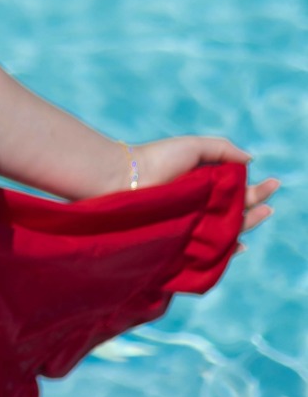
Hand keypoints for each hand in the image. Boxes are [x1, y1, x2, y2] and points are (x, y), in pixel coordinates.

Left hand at [129, 135, 277, 238]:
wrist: (124, 179)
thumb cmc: (156, 159)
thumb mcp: (194, 146)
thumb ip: (223, 150)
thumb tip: (250, 161)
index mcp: (203, 184)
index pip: (235, 191)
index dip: (255, 191)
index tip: (272, 185)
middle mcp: (198, 205)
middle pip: (234, 212)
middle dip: (255, 210)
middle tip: (270, 208)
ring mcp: (190, 224)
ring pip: (224, 231)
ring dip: (245, 227)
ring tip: (262, 217)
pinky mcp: (180, 240)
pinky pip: (206, 249)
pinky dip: (223, 250)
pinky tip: (238, 246)